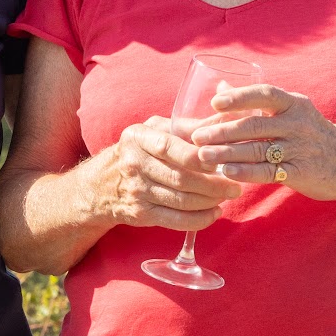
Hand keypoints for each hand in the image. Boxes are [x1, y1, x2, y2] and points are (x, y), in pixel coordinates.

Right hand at [88, 114, 241, 233]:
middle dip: (213, 184)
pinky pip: (175, 220)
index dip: (200, 156)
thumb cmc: (138, 151)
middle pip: (180, 178)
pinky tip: (214, 213)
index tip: (223, 160)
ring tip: (228, 196)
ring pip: (181, 200)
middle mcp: (134, 164)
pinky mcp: (140, 214)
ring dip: (210, 201)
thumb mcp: (156, 130)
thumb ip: (191, 125)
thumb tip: (227, 115)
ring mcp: (136, 191)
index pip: (171, 147)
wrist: (99, 185)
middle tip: (235, 185)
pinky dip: (199, 220)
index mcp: (138, 138)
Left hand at [188, 84, 335, 203]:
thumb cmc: (311, 134)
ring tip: (202, 155)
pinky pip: (268, 171)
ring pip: (257, 149)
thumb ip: (255, 102)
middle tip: (196, 136)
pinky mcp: (300, 172)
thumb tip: (219, 87)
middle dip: (222, 131)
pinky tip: (226, 171)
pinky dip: (245, 172)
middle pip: (254, 125)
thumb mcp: (291, 111)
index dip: (239, 98)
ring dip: (227, 153)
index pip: (265, 94)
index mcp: (293, 104)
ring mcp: (300, 149)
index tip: (215, 103)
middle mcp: (297, 124)